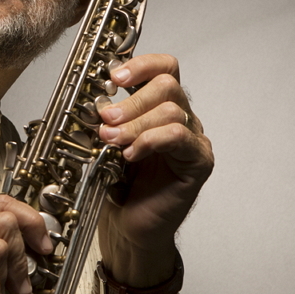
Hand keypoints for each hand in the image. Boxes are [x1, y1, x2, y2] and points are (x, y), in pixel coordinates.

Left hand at [95, 54, 213, 286]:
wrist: (129, 228)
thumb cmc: (119, 187)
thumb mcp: (105, 144)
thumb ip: (107, 120)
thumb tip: (96, 101)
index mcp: (159, 107)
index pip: (163, 69)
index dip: (140, 65)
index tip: (114, 77)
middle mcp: (181, 119)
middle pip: (167, 85)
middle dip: (132, 100)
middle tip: (107, 119)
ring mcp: (192, 140)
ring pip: (171, 111)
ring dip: (136, 123)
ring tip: (112, 142)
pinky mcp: (199, 162)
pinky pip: (180, 137)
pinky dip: (151, 140)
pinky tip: (132, 155)